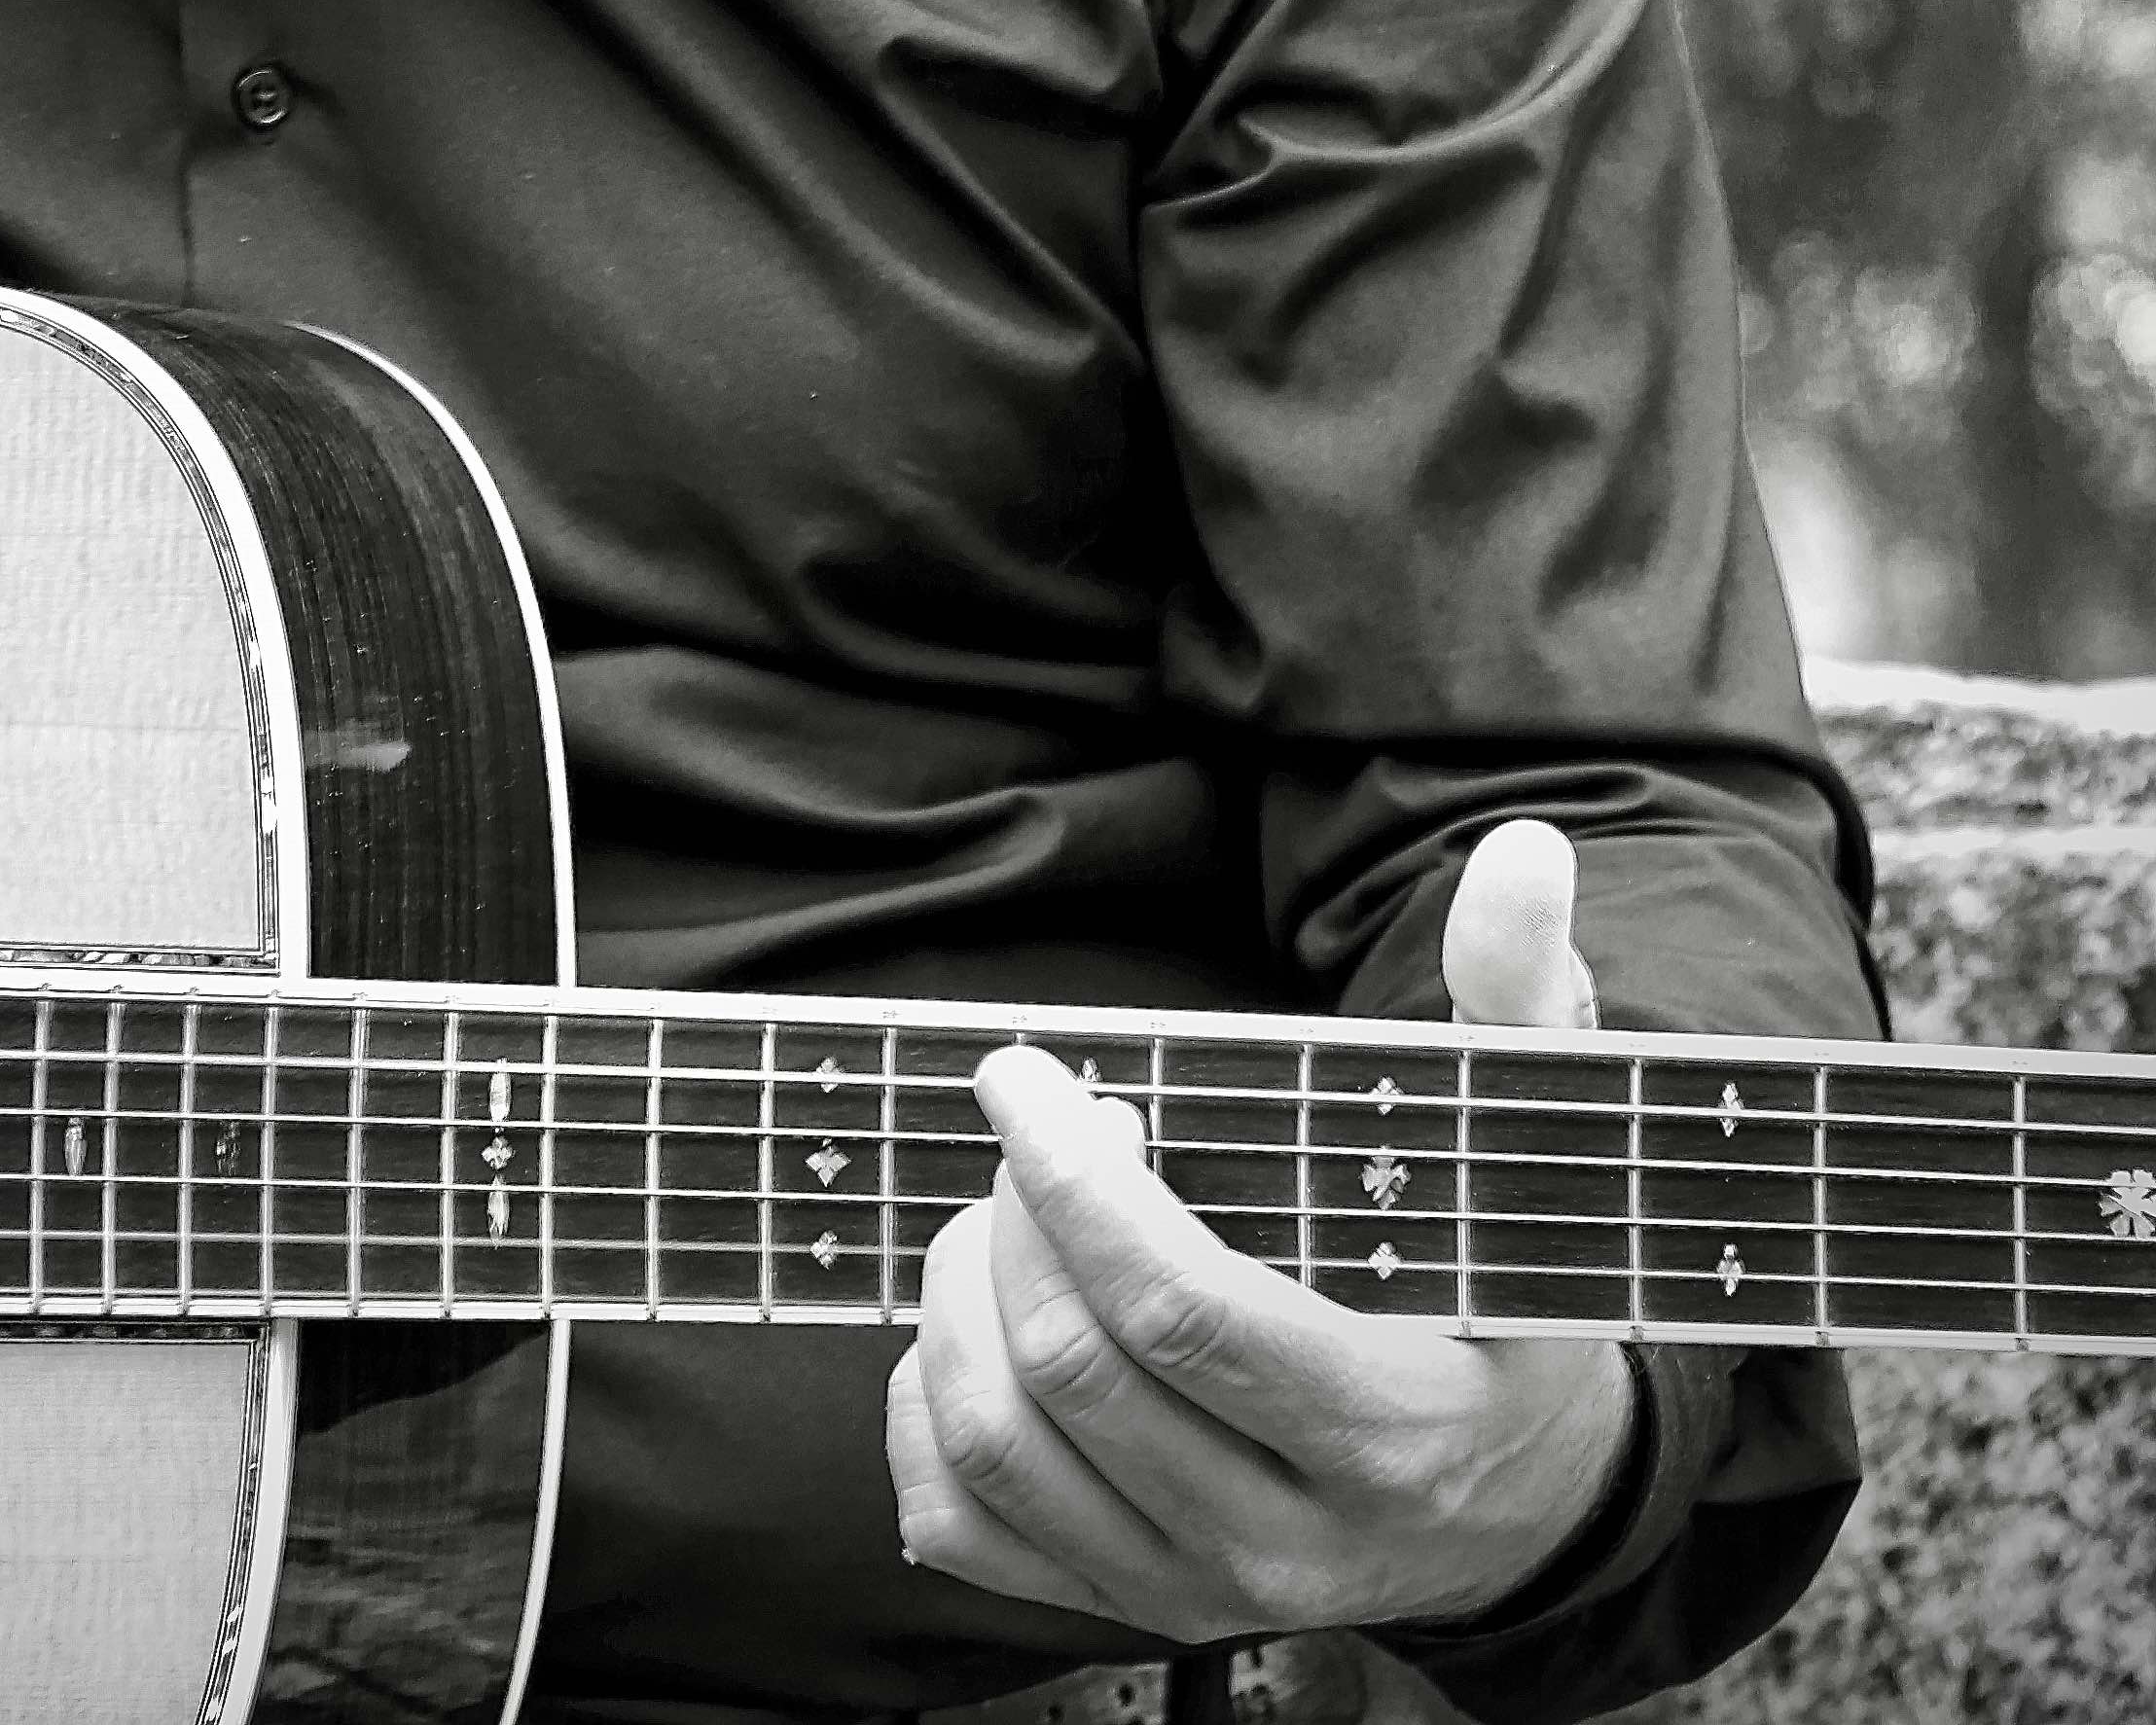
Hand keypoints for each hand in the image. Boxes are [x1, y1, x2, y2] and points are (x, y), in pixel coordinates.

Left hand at [885, 817, 1633, 1644]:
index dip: (1073, 1178)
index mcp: (1388, 1428)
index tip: (1023, 1074)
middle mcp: (1290, 1539)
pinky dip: (927, 1413)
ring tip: (1006, 1214)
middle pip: (1072, 1365)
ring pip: (997, 1447)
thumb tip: (1526, 855)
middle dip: (1015, 1211)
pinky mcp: (1132, 1609)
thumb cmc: (1506, 1293)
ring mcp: (1204, 1591)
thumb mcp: (1535, 1154)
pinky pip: (962, 1528)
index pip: (1179, 1310)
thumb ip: (1522, 1001)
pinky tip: (979, 1325)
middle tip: (1037, 1132)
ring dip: (960, 1297)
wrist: (1524, 1496)